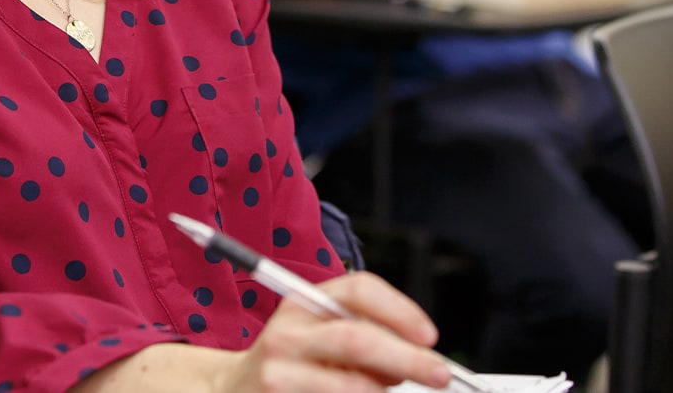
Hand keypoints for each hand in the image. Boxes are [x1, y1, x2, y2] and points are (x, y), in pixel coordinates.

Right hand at [218, 271, 451, 391]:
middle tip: (441, 374)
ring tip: (379, 390)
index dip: (400, 311)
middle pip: (358, 340)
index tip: (429, 336)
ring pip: (354, 387)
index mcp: (304, 302)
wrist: (231, 390)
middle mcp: (287, 333)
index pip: (359, 290)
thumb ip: (363, 332)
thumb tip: (419, 354)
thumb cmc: (292, 361)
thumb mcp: (317, 333)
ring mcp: (279, 373)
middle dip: (408, 359)